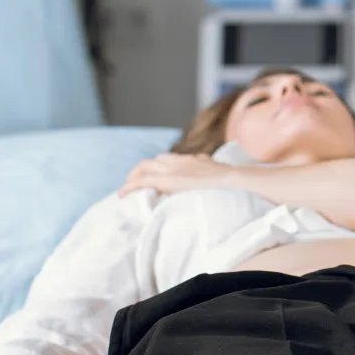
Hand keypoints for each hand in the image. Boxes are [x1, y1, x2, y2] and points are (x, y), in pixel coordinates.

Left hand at [119, 153, 239, 196]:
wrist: (231, 178)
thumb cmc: (228, 177)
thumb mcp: (215, 168)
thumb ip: (205, 165)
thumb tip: (204, 162)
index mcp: (188, 159)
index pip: (165, 159)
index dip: (156, 168)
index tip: (152, 177)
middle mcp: (177, 161)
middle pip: (152, 162)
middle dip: (140, 172)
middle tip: (135, 184)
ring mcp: (171, 169)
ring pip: (144, 168)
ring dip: (134, 178)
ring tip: (127, 190)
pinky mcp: (167, 180)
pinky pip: (142, 181)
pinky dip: (130, 186)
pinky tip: (122, 194)